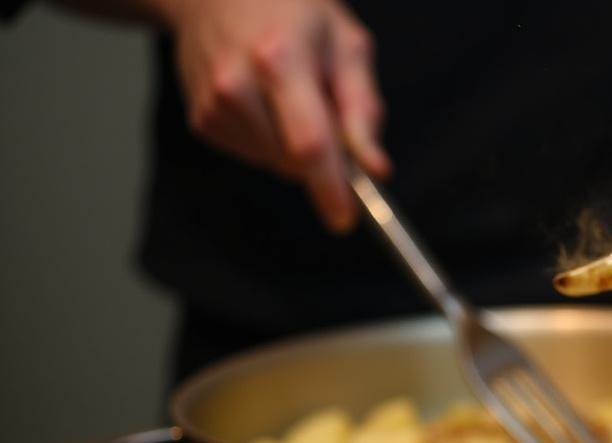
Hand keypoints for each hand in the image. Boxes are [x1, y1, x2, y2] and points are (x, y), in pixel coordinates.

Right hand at [164, 0, 389, 230]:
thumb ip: (363, 110)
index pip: (308, 143)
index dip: (330, 188)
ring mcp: (214, 105)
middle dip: (323, 157)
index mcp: (280, 59)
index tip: (345, 218)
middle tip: (325, 109)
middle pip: (293, 161)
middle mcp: (237, 84)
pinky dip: (271, 142)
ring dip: (295, 148)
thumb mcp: (346, 45)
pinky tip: (266, 102)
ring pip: (276, 164)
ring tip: (290, 95)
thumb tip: (375, 169)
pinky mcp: (202, 120)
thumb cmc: (292, 11)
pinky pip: (255, 157)